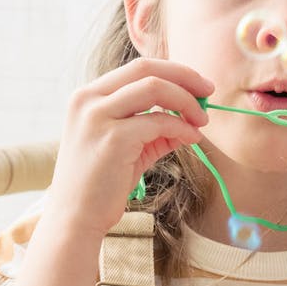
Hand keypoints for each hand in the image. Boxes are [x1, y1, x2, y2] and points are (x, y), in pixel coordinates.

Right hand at [45, 57, 212, 238]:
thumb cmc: (101, 183)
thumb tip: (191, 120)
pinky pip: (160, 121)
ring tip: (202, 120)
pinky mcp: (113, 138)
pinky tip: (193, 139)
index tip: (198, 85)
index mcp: (88, 96)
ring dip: (187, 101)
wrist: (76, 217)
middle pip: (146, 69)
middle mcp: (88, 99)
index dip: (174, 72)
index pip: (138, 68)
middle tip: (209, 91)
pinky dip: (183, 127)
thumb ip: (155, 129)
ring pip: (155, 88)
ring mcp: (98, 116)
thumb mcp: (129, 147)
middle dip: (185, 77)